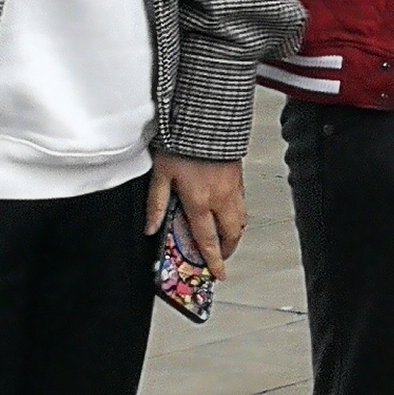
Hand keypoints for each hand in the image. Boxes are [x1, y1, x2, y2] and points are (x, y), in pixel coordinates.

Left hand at [143, 154, 246, 270]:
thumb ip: (156, 204)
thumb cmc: (183, 145)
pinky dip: (237, 216)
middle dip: (228, 249)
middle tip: (220, 257)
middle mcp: (220, 199)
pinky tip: (228, 213)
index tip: (218, 273)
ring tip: (225, 239)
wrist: (207, 121)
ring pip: (241, 220)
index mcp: (199, 202)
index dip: (213, 260)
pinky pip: (242, 205)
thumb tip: (150, 228)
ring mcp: (233, 189)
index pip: (207, 240)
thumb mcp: (161, 175)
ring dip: (234, 234)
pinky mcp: (239, 178)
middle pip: (231, 234)